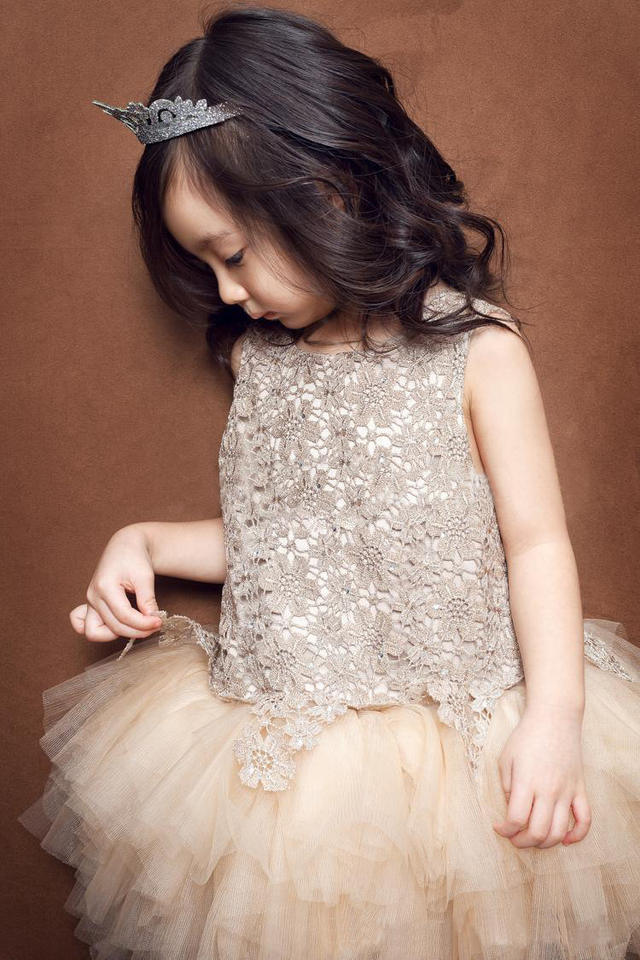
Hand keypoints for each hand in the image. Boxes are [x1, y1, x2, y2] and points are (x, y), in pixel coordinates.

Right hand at [69, 525, 162, 642]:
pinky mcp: (91, 606)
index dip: (144, 623)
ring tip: (137, 625)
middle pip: (114, 627)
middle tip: (155, 624)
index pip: (124, 616)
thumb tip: (152, 620)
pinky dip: (98, 631)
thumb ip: (147, 599)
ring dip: (117, 634)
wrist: (125, 546)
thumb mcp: (145, 576)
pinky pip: (82, 626)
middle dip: (137, 630)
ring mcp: (89, 602)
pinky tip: (117, 626)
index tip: (159, 622)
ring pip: (94, 632)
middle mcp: (93, 596)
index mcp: (104, 586)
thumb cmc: (134, 557)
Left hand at [492, 706, 591, 848]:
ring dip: (546, 843)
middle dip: (523, 842)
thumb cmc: (526, 736)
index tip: (500, 828)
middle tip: (514, 838)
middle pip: (538, 832)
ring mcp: (567, 791)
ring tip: (534, 839)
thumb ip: (507, 786)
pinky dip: (578, 835)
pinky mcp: (580, 789)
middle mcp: (549, 790)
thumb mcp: (506, 758)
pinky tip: (566, 840)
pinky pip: (585, 819)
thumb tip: (512, 808)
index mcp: (527, 782)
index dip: (505, 830)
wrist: (554, 718)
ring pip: (560, 831)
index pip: (516, 819)